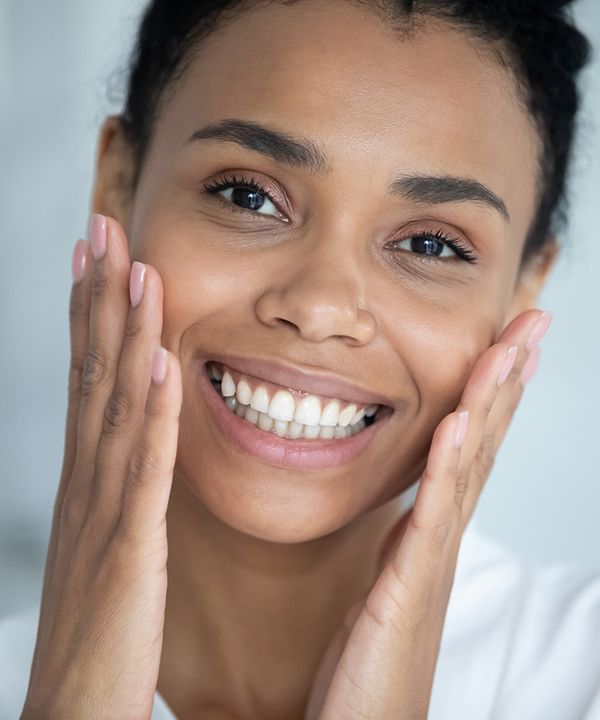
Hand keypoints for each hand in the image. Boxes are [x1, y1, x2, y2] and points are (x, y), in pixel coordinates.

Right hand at [21, 216, 181, 719]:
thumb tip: (136, 443)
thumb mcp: (108, 545)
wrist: (73, 716)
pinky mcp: (127, 552)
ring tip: (136, 270)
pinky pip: (142, 472)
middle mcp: (87, 484)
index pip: (89, 380)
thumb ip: (122, 491)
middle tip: (104, 230)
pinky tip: (160, 365)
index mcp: (88, 482)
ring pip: (114, 406)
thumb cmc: (98, 634)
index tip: (98, 258)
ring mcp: (102, 514)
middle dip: (97, 298)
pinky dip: (150, 414)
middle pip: (92, 374)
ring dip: (124, 335)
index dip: (91, 315)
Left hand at [304, 309, 549, 719]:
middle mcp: (440, 538)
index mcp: (430, 532)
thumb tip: (409, 504)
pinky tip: (460, 420)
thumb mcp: (385, 584)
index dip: (491, 392)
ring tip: (510, 346)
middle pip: (484, 443)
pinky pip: (433, 514)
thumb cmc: (369, 667)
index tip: (506, 341)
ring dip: (490, 402)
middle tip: (533, 322)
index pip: (468, 447)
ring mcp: (431, 560)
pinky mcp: (408, 586)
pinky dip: (448, 464)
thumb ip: (401, 542)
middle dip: (508, 379)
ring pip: (467, 466)